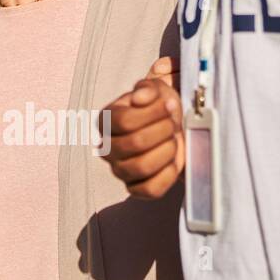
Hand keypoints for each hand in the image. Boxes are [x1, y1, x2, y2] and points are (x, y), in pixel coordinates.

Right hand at [103, 60, 184, 198]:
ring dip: (166, 151)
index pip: (125, 121)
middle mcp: (107, 147)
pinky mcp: (136, 189)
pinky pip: (150, 190)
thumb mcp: (156, 91)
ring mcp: (120, 170)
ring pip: (141, 167)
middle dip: (162, 131)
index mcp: (106, 121)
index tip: (167, 107)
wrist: (172, 129)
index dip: (153, 113)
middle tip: (171, 124)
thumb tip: (139, 98)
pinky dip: (167, 175)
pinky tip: (173, 161)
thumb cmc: (161, 110)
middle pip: (134, 143)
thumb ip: (147, 90)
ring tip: (172, 141)